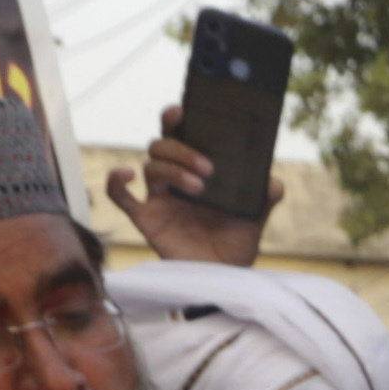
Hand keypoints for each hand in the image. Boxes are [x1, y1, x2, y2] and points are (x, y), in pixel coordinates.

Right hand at [104, 102, 261, 264]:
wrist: (225, 279)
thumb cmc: (236, 244)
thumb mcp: (256, 216)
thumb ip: (266, 195)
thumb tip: (273, 182)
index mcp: (196, 169)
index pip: (179, 133)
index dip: (176, 117)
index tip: (185, 111)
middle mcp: (173, 179)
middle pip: (162, 145)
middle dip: (182, 149)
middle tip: (209, 167)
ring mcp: (158, 197)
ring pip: (151, 166)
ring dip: (174, 170)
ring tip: (199, 187)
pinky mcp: (146, 219)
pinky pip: (118, 195)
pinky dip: (115, 180)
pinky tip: (127, 173)